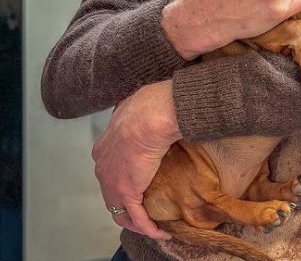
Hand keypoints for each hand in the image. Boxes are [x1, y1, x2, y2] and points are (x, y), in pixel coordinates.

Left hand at [92, 80, 181, 239]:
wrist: (150, 116)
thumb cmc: (147, 107)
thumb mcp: (135, 108)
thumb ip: (134, 115)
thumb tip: (145, 108)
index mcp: (103, 147)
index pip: (109, 170)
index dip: (121, 179)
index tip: (138, 182)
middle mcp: (102, 167)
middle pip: (111, 193)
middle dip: (125, 204)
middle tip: (144, 209)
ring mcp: (112, 182)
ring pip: (120, 211)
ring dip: (135, 220)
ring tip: (151, 225)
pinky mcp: (127, 192)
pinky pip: (137, 217)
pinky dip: (148, 227)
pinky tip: (161, 230)